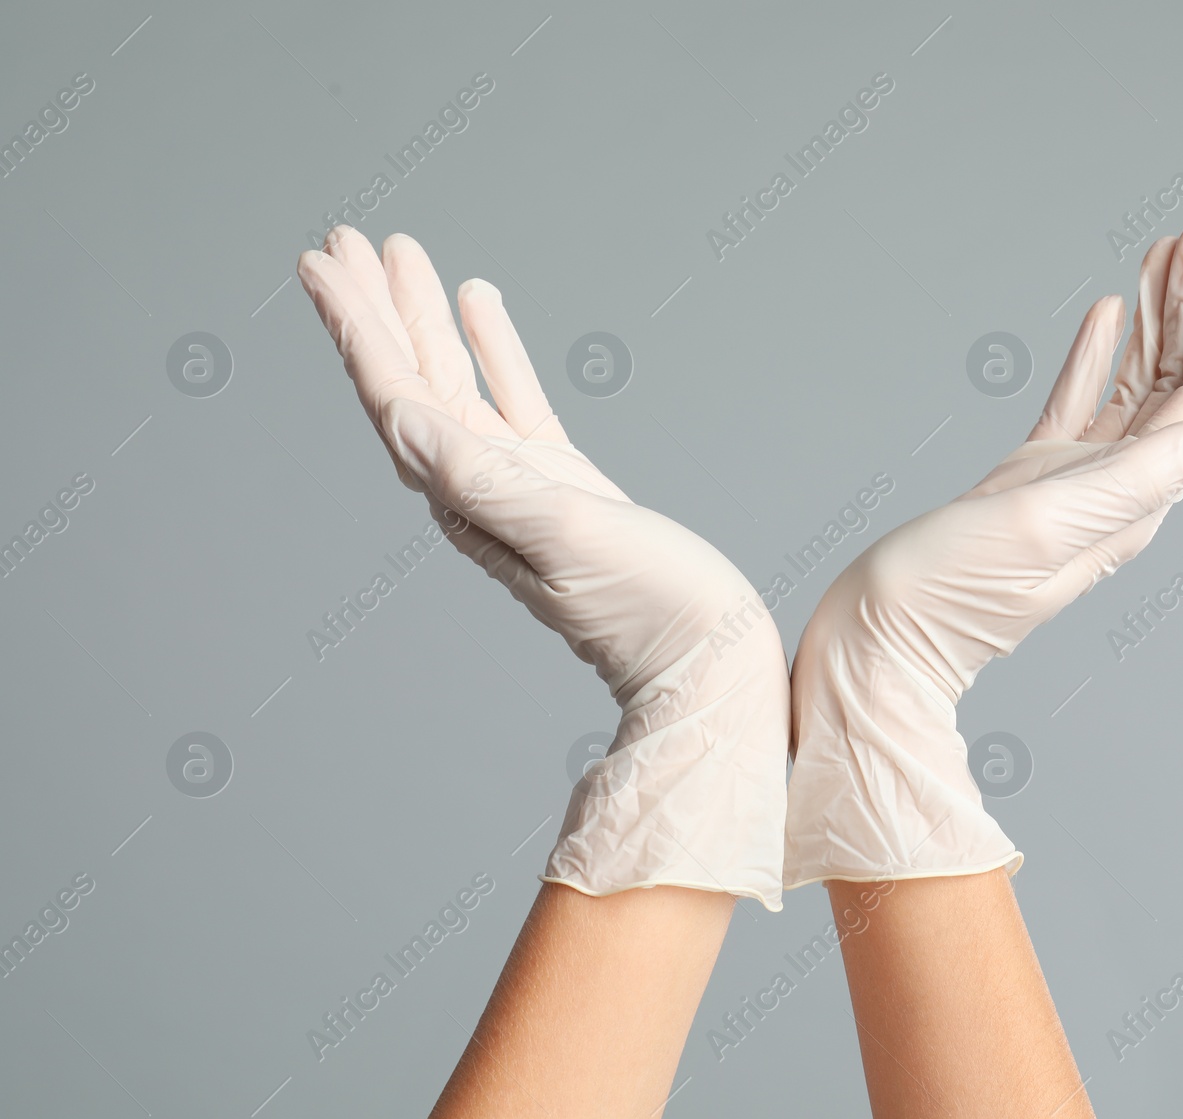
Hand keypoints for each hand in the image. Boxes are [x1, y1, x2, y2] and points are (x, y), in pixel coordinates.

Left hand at [298, 227, 788, 909]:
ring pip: (456, 381)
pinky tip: (479, 303)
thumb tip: (406, 425)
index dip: (356, 328)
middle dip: (374, 309)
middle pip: (410, 380)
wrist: (706, 662)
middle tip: (342, 240)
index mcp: (471, 498)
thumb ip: (487, 481)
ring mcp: (520, 483)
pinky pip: (513, 397)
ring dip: (423, 318)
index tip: (323, 264)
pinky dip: (492, 348)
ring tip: (402, 253)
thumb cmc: (650, 609)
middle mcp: (480, 487)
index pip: (396, 398)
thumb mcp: (567, 536)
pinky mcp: (562, 483)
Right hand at [784, 218, 1182, 885]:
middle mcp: (1112, 493)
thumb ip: (1130, 481)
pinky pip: (1077, 405)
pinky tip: (1103, 316)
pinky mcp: (1024, 484)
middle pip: (1177, 385)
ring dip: (1154, 321)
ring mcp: (1069, 486)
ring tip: (1164, 252)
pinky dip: (1095, 357)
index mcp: (1129, 503)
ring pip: (1131, 388)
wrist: (874, 642)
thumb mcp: (1043, 528)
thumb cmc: (946, 597)